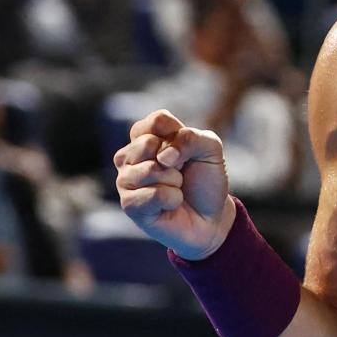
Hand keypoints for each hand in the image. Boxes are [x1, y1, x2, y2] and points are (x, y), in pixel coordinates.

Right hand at [114, 110, 234, 260]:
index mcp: (146, 136)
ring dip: (175, 181)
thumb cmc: (205, 180)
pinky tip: (171, 204)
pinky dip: (172, 198)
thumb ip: (191, 138)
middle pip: (149, 143)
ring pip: (151, 169)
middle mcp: (129, 156)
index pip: (157, 120)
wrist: (210, 217)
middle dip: (177, 160)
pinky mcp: (129, 204)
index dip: (179, 135)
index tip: (186, 151)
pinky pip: (153, 194)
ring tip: (176, 188)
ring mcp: (125, 180)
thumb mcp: (210, 149)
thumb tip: (163, 156)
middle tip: (180, 172)